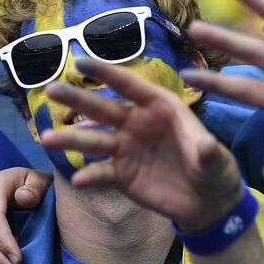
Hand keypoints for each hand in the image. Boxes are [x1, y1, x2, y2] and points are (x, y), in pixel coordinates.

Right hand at [38, 66, 243, 231]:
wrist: (208, 202)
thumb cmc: (215, 169)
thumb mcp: (216, 159)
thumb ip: (207, 151)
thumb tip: (205, 146)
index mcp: (160, 107)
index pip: (130, 85)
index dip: (106, 73)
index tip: (80, 61)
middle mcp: (137, 123)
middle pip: (103, 107)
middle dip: (78, 99)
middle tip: (51, 90)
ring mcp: (126, 148)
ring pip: (94, 139)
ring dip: (71, 138)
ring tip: (46, 139)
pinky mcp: (122, 174)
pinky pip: (101, 172)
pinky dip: (90, 176)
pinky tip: (79, 180)